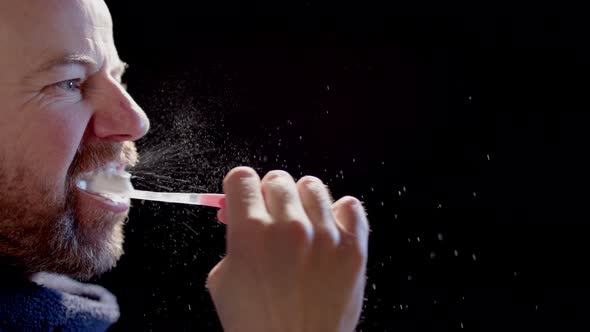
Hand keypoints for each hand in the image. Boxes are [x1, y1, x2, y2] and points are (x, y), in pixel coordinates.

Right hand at [206, 167, 368, 331]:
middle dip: (268, 196)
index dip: (239, 188)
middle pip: (277, 179)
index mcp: (250, 233)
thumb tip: (235, 211)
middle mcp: (289, 227)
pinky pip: (350, 205)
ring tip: (301, 225)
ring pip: (312, 185)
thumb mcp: (223, 281)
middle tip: (270, 219)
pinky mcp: (353, 248)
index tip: (244, 198)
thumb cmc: (258, 325)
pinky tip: (329, 228)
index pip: (242, 177)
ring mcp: (325, 235)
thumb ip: (231, 239)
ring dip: (302, 201)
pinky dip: (339, 212)